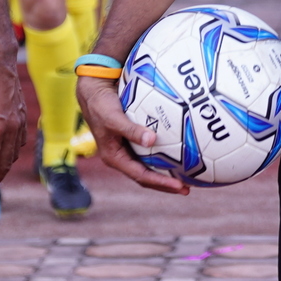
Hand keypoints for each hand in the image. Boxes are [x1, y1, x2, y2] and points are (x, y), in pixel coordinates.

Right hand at [77, 73, 188, 195]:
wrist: (93, 91)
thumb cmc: (101, 105)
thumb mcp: (114, 119)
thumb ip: (131, 130)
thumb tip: (152, 140)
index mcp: (114, 158)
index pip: (141, 176)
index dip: (161, 182)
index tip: (179, 185)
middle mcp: (121, 157)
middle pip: (146, 177)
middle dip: (165, 184)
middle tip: (187, 189)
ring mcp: (126, 149)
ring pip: (148, 166)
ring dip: (165, 172)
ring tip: (186, 175)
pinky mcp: (131, 140)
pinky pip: (150, 151)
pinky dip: (163, 154)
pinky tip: (178, 151)